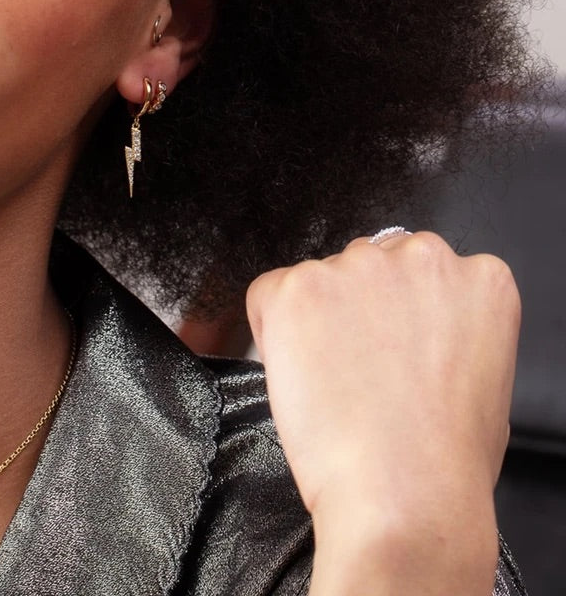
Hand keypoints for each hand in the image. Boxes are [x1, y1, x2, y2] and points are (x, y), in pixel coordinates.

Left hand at [247, 230, 518, 595]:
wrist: (403, 494)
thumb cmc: (446, 458)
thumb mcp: (482, 375)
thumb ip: (450, 326)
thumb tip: (413, 326)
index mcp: (478, 278)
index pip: (419, 267)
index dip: (399, 314)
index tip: (394, 346)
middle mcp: (419, 256)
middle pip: (368, 265)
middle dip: (358, 308)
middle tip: (359, 368)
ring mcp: (353, 266)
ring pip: (320, 281)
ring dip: (316, 320)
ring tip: (335, 383)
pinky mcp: (296, 287)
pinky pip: (268, 296)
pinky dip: (273, 332)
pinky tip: (302, 375)